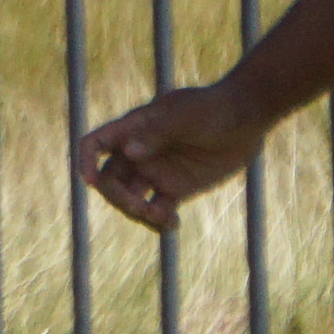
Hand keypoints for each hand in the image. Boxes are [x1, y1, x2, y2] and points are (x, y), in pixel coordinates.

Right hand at [77, 85, 265, 228]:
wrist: (247, 119)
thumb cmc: (214, 109)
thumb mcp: (187, 117)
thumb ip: (158, 132)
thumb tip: (128, 152)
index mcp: (132, 129)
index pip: (95, 144)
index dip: (85, 162)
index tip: (91, 182)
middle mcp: (138, 152)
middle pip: (109, 180)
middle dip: (118, 197)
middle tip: (141, 208)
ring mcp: (156, 172)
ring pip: (130, 199)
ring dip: (137, 212)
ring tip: (163, 217)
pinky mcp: (176, 188)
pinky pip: (157, 210)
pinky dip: (158, 221)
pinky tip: (173, 224)